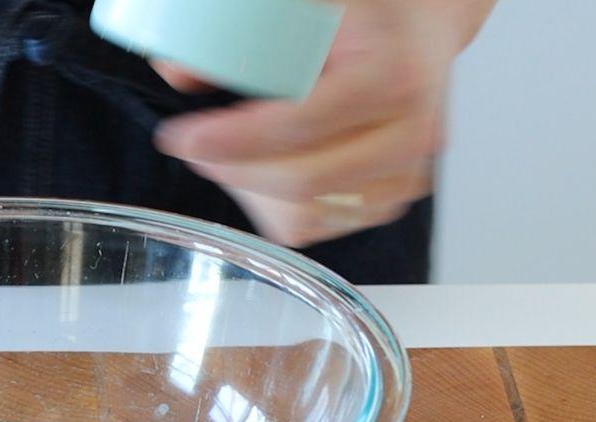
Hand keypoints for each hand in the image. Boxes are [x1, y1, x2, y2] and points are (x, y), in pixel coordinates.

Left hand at [153, 0, 495, 248]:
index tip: (183, 137)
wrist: (419, 25)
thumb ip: (239, 33)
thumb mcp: (304, 5)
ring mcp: (405, 174)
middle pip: (300, 181)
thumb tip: (176, 72)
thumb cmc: (363, 13)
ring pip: (302, 214)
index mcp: (392, 77)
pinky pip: (314, 226)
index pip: (299, 126)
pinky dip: (275, 206)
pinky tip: (266, 169)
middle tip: (196, 147)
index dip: (232, 140)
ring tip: (234, 154)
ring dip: (251, 190)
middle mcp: (410, 132)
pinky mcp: (391, 200)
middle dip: (233, 169)